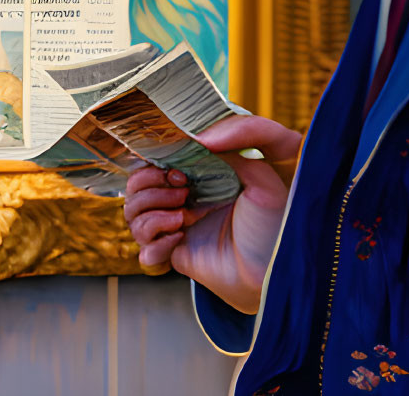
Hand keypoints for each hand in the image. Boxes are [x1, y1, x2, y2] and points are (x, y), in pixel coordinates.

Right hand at [123, 114, 302, 315]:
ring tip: (183, 217)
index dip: (157, 161)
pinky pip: (145, 253)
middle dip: (149, 186)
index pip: (157, 159)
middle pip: (135, 186)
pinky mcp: (176, 257)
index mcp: (199, 176)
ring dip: (150, 213)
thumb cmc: (275, 223)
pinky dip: (155, 245)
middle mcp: (183, 200)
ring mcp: (177, 229)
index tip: (179, 169)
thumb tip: (201, 137)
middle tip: (182, 192)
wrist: (275, 271)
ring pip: (132, 216)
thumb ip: (244, 141)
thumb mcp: (265, 174)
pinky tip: (179, 240)